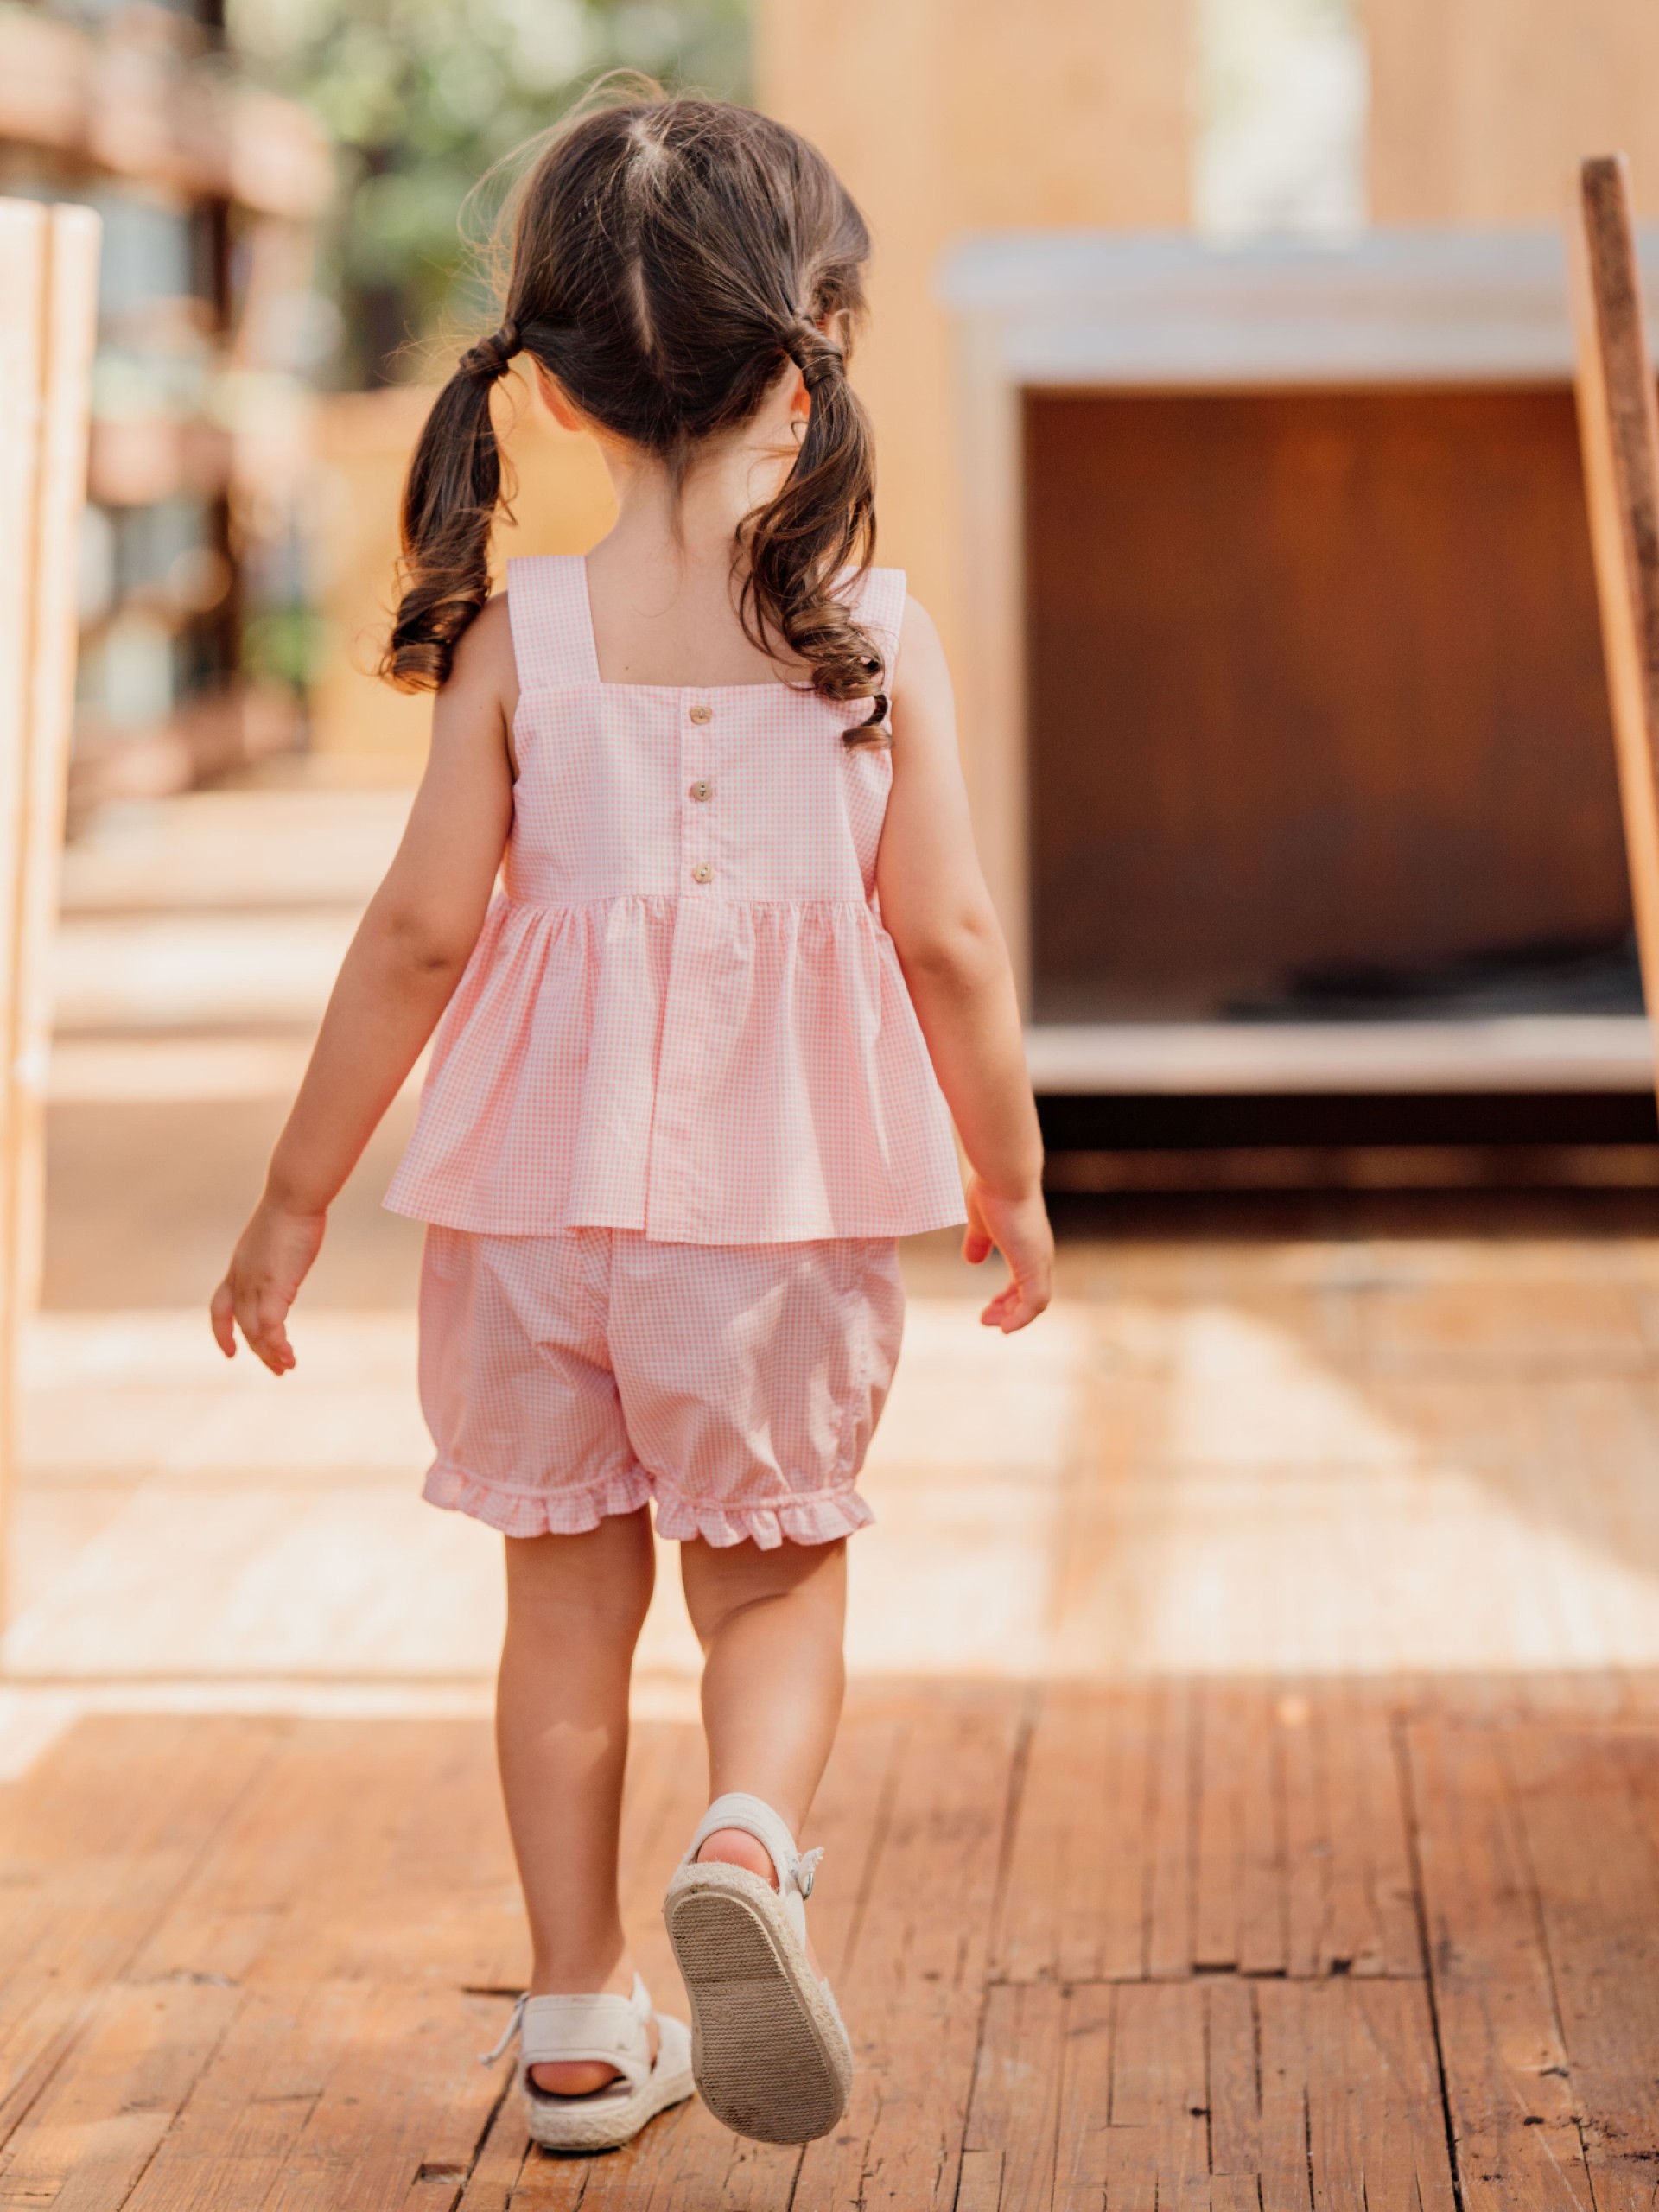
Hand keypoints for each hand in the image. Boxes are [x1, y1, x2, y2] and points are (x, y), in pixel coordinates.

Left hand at [209, 1197, 325, 1374]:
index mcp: (237, 1268)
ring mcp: (254, 1285)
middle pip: (241, 1327)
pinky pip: (271, 1328)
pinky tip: (290, 1356)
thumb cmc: (291, 1210)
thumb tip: (286, 1251)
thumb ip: (275, 1254)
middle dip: (257, 1351)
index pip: (220, 1308)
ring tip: (287, 1368)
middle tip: (278, 1369)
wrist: (293, 1197)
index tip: (230, 1353)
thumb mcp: (276, 1237)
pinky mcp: (274, 1288)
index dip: (222, 1333)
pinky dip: (279, 1346)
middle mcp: (240, 1280)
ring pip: (255, 1332)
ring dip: (270, 1354)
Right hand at [962, 1173, 1052, 1331]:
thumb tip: (971, 1260)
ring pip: (1035, 1301)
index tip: (989, 1306)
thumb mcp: (980, 1223)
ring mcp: (1039, 1260)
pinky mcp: (1034, 1265)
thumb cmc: (993, 1190)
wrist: (1004, 1176)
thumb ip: (978, 1242)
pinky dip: (1022, 1318)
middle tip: (986, 1319)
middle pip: (1032, 1294)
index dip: (1008, 1296)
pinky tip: (1006, 1327)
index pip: (1025, 1279)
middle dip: (1009, 1309)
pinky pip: (1035, 1302)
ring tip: (991, 1323)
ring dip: (1014, 1316)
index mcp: (1028, 1244)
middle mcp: (1039, 1254)